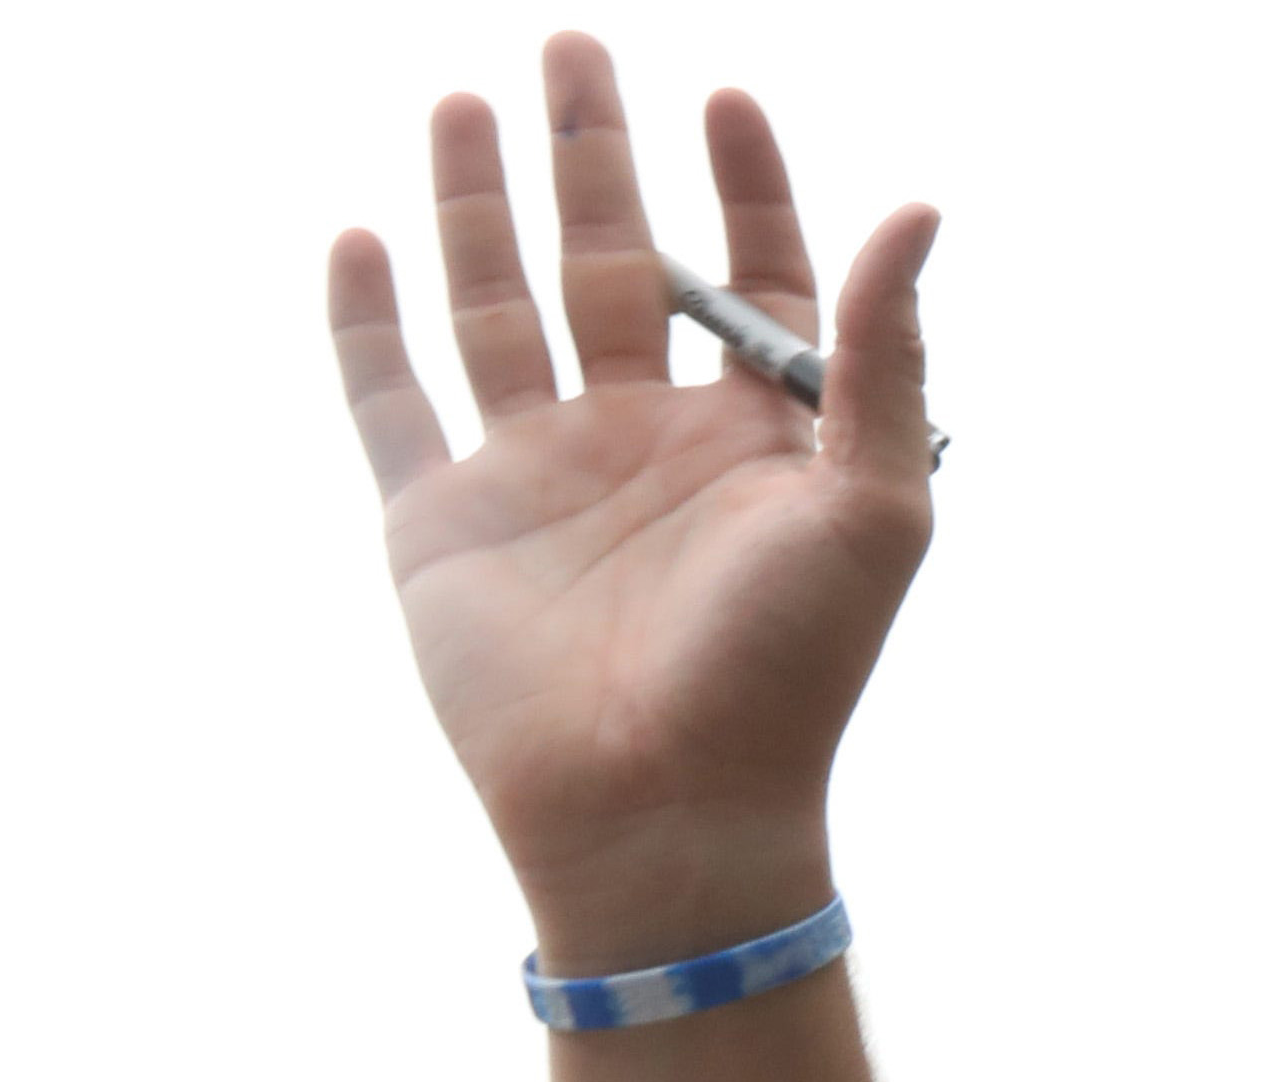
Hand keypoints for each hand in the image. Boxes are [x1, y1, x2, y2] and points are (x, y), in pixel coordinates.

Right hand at [330, 36, 936, 976]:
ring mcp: (536, 473)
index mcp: (753, 436)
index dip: (744, 188)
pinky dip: (366, 319)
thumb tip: (917, 207)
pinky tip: (361, 232)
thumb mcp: (872, 503)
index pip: (749, 279)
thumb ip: (884, 356)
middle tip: (573, 44)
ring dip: (478, 200)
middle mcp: (642, 438)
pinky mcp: (441, 518)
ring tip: (464, 97)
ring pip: (496, 302)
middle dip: (593, 153)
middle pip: (612, 259)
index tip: (724, 96)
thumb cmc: (788, 671)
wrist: (670, 808)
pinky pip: (390, 399)